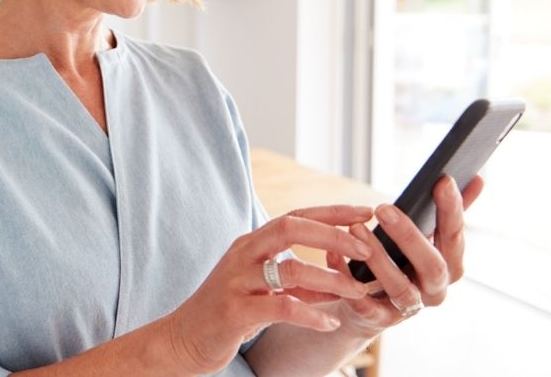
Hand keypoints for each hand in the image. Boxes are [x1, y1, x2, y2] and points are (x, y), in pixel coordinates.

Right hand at [167, 205, 373, 373]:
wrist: (184, 338)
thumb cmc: (228, 312)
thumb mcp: (264, 291)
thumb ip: (297, 284)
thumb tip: (340, 281)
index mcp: (251, 244)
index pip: (294, 216)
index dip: (331, 212)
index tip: (364, 212)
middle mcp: (243, 254)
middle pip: (290, 227)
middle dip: (332, 234)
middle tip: (367, 249)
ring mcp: (237, 281)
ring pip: (290, 269)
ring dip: (331, 280)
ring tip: (357, 292)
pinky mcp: (235, 311)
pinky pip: (281, 307)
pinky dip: (311, 315)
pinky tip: (329, 323)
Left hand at [325, 174, 484, 335]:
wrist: (368, 305)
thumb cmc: (400, 261)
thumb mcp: (423, 236)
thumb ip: (448, 211)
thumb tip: (477, 178)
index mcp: (450, 266)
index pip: (455, 237)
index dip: (452, 210)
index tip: (442, 181)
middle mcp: (435, 290)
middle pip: (433, 266)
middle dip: (410, 236)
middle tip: (383, 208)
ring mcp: (408, 308)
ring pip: (400, 287)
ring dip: (378, 258)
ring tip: (355, 229)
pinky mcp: (378, 320)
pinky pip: (364, 304)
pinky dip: (348, 278)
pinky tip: (333, 255)